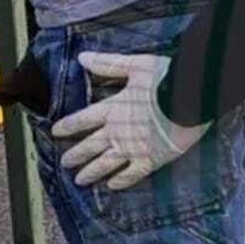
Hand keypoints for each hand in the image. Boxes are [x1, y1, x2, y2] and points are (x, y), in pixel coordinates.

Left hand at [49, 50, 209, 190]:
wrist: (189, 98)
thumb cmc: (164, 78)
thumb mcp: (134, 66)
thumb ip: (107, 64)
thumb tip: (81, 58)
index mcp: (113, 108)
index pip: (83, 119)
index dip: (68, 125)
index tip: (56, 131)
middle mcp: (117, 131)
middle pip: (91, 145)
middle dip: (76, 154)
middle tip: (65, 163)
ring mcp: (133, 148)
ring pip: (106, 163)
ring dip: (91, 172)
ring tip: (80, 180)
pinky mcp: (150, 160)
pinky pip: (132, 175)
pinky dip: (121, 181)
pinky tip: (112, 186)